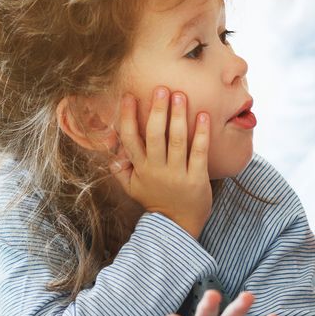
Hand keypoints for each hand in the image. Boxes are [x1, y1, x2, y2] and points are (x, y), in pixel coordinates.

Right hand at [110, 87, 212, 238]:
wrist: (178, 226)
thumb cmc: (156, 202)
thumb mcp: (133, 188)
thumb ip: (121, 170)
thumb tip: (111, 150)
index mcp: (140, 168)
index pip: (130, 139)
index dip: (127, 117)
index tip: (129, 96)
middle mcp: (157, 170)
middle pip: (154, 135)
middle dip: (157, 111)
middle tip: (161, 89)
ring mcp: (177, 174)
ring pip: (176, 141)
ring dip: (178, 116)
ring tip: (180, 95)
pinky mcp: (197, 178)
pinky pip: (199, 152)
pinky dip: (201, 134)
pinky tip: (203, 116)